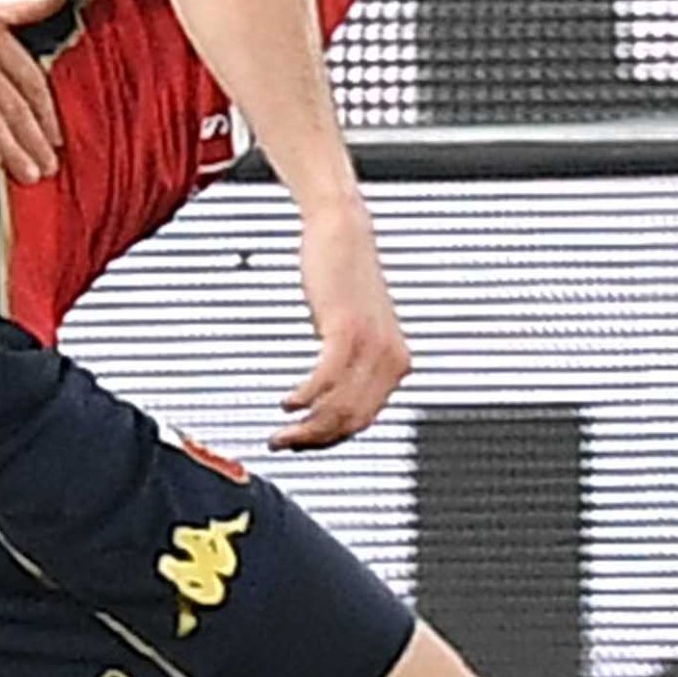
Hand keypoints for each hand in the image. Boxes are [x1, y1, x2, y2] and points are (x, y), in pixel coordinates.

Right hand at [273, 198, 406, 450]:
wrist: (344, 232)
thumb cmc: (345, 275)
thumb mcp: (356, 328)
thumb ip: (352, 362)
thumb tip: (328, 399)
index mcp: (397, 363)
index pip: (365, 420)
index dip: (330, 440)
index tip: (302, 444)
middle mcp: (391, 359)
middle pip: (351, 422)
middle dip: (313, 441)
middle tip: (282, 444)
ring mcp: (372, 346)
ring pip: (338, 408)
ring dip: (305, 428)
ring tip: (280, 432)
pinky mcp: (348, 330)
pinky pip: (325, 382)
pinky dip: (304, 398)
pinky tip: (288, 402)